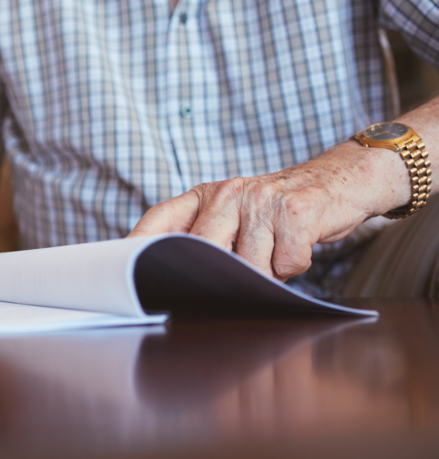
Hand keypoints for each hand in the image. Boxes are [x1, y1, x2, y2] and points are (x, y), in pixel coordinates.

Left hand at [128, 143, 407, 280]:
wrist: (340, 181)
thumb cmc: (278, 209)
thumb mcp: (235, 212)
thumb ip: (205, 236)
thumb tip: (169, 277)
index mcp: (205, 195)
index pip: (160, 220)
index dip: (136, 246)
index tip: (119, 271)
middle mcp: (228, 193)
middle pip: (204, 252)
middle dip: (221, 274)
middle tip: (236, 276)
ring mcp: (261, 201)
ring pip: (249, 266)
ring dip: (266, 271)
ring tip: (275, 251)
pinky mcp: (295, 213)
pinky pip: (285, 263)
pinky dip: (295, 265)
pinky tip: (298, 246)